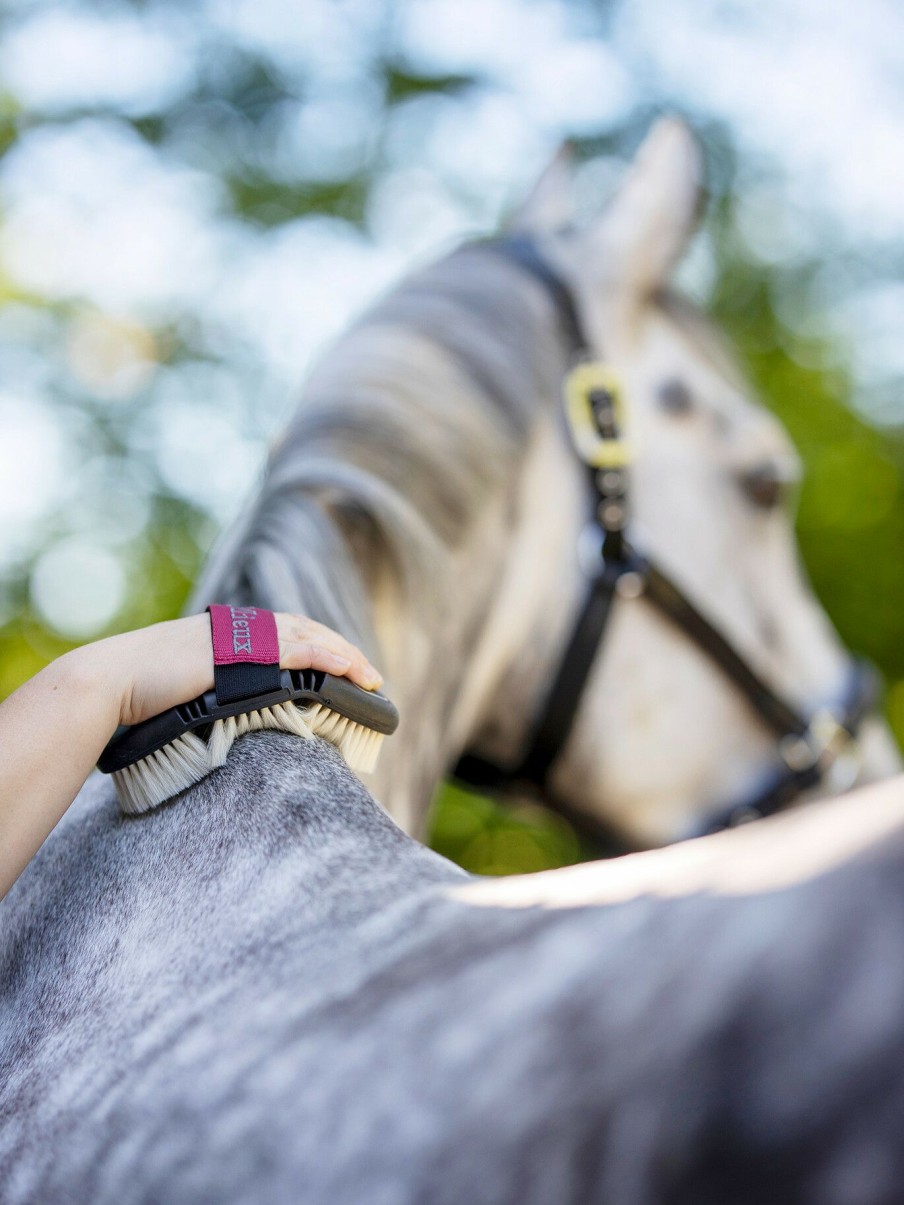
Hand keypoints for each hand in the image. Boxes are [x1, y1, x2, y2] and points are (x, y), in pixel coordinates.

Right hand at [67, 612, 382, 728]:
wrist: (111, 681)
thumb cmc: (139, 691)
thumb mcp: (185, 683)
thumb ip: (213, 687)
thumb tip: (229, 711)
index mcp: (229, 632)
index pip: (290, 630)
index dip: (323, 645)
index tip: (348, 665)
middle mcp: (238, 628)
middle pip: (308, 630)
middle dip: (343, 651)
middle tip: (372, 676)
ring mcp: (238, 638)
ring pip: (308, 638)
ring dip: (344, 656)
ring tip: (370, 677)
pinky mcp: (238, 654)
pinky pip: (293, 652)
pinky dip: (324, 658)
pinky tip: (346, 670)